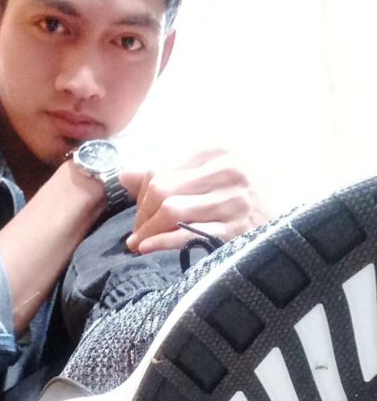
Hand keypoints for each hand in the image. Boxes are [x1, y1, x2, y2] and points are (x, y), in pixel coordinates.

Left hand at [120, 148, 269, 253]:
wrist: (278, 236)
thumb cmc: (232, 207)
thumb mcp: (202, 183)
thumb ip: (163, 176)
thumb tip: (122, 175)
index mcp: (216, 152)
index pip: (158, 171)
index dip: (141, 196)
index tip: (140, 215)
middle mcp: (228, 170)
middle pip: (161, 189)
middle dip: (142, 215)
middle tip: (138, 233)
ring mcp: (234, 200)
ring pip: (170, 210)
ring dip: (147, 231)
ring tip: (139, 243)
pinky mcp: (235, 229)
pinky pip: (185, 234)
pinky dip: (160, 242)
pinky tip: (147, 248)